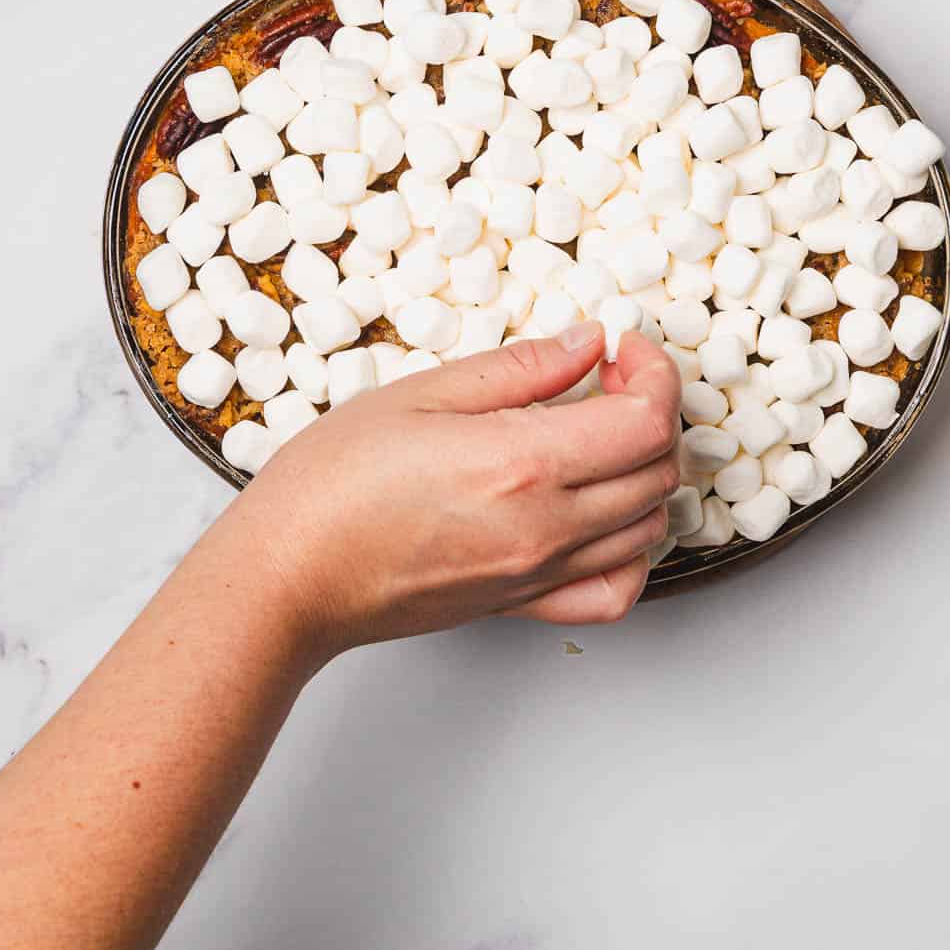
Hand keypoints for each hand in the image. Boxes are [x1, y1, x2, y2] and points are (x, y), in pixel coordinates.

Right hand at [215, 321, 680, 656]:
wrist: (289, 577)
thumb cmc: (332, 485)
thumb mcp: (420, 394)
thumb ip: (519, 369)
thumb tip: (587, 343)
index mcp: (524, 464)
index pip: (647, 421)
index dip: (653, 373)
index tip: (621, 350)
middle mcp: (547, 526)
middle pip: (660, 471)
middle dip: (651, 412)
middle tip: (605, 381)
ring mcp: (540, 574)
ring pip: (650, 528)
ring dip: (643, 474)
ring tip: (597, 439)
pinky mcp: (523, 606)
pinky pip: (616, 591)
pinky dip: (632, 551)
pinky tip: (601, 517)